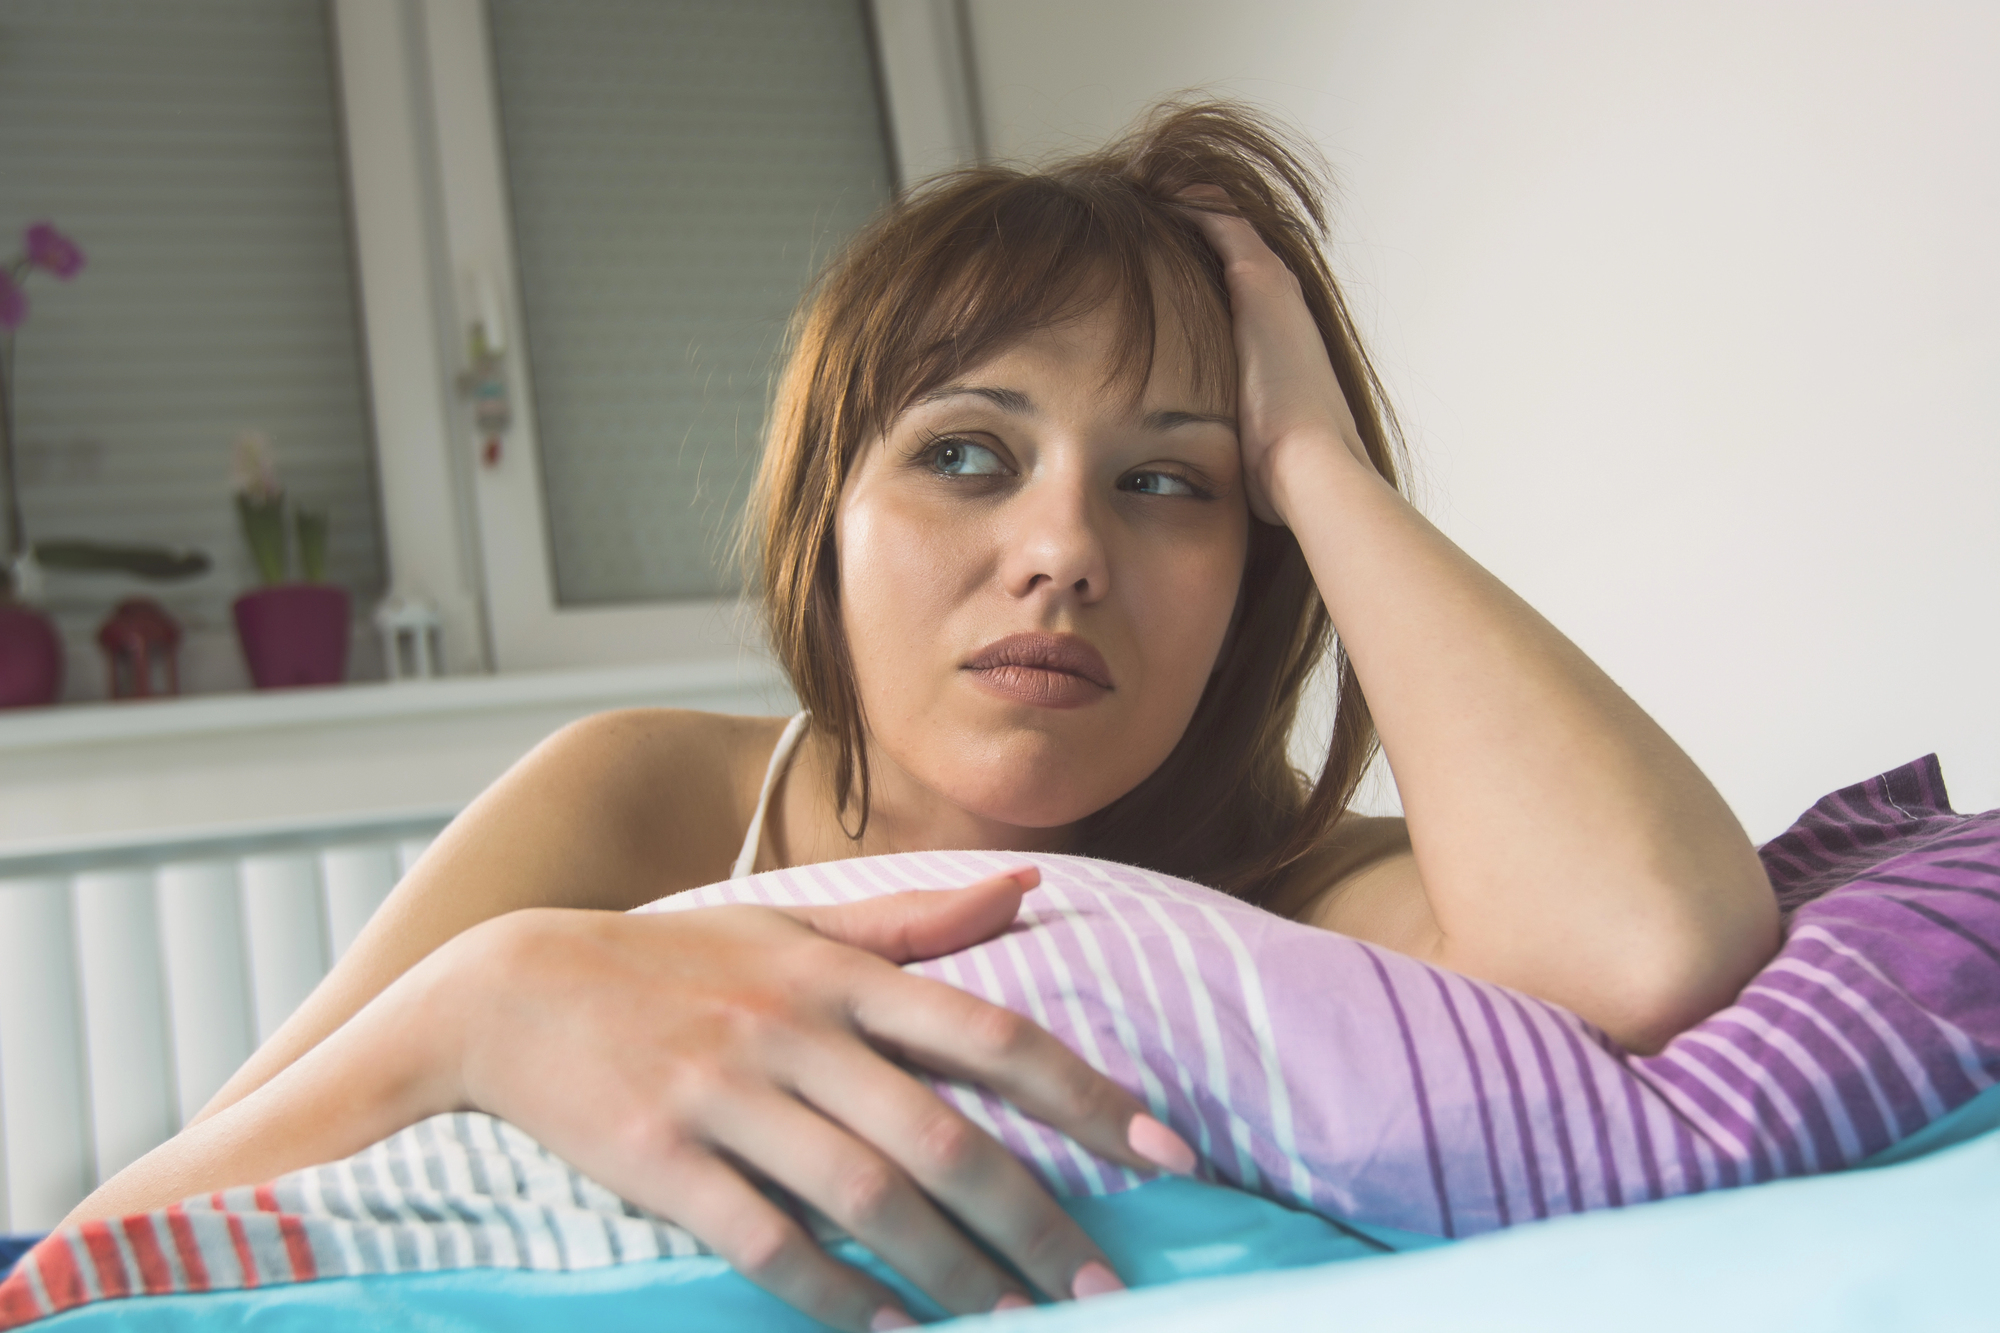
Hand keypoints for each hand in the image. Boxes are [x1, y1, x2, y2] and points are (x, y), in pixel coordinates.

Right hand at [443, 869, 1189, 1329]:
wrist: (508, 990)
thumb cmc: (670, 960)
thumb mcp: (792, 923)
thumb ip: (916, 919)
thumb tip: (1032, 890)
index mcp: (839, 975)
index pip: (990, 1033)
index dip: (1087, 1095)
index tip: (1169, 1152)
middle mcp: (796, 1031)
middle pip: (944, 1136)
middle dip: (1037, 1219)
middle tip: (1106, 1286)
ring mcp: (726, 1096)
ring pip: (868, 1196)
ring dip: (953, 1271)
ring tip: (1016, 1323)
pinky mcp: (661, 1161)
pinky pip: (767, 1242)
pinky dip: (837, 1295)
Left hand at [1178, 187, 1373, 524]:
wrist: (1310, 469)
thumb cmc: (1282, 478)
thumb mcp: (1255, 453)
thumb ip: (1239, 448)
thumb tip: (1226, 484)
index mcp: (1284, 344)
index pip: (1241, 292)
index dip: (1204, 274)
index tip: (1165, 267)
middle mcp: (1285, 307)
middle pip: (1238, 248)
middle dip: (1198, 231)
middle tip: (1154, 211)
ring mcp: (1275, 288)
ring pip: (1229, 225)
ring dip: (1192, 209)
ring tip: (1150, 191)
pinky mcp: (1258, 279)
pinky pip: (1219, 218)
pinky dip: (1190, 202)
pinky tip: (1156, 188)